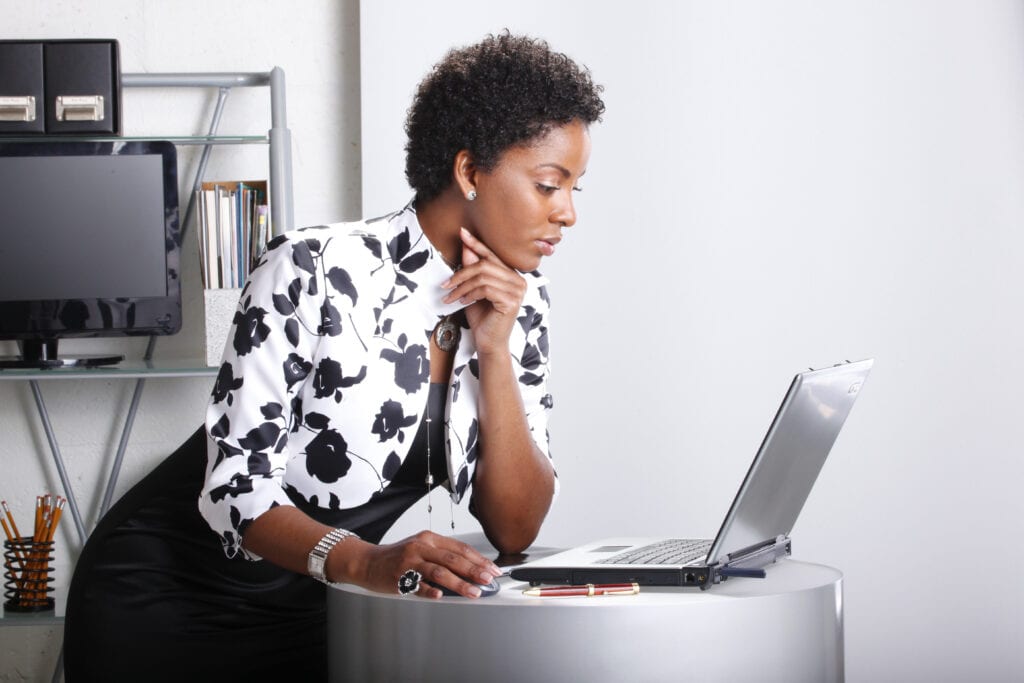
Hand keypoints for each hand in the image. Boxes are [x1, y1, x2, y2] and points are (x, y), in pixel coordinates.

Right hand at [341, 530, 501, 598]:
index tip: (493, 570)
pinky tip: (440, 596)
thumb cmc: (398, 557)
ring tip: (473, 592)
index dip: (479, 559)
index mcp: (429, 538)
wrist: (368, 561)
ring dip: (459, 583)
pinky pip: (417, 585)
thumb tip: (472, 569)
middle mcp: (421, 547)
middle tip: (488, 580)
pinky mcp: (399, 577)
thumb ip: (443, 556)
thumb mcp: (422, 549)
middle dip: (474, 570)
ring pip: (439, 572)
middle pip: (453, 559)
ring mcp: (410, 562)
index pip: (460, 548)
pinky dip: (429, 590)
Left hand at [442, 227, 525, 355]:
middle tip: (446, 284)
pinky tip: (464, 302)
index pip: (492, 255)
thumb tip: (466, 246)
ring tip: (451, 296)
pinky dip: (470, 294)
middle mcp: (518, 280)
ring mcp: (517, 291)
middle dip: (462, 273)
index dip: (476, 244)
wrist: (488, 342)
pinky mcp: (512, 301)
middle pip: (485, 264)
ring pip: (483, 277)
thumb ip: (472, 269)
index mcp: (511, 275)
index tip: (462, 233)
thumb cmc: (482, 317)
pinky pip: (485, 289)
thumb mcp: (473, 289)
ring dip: (462, 286)